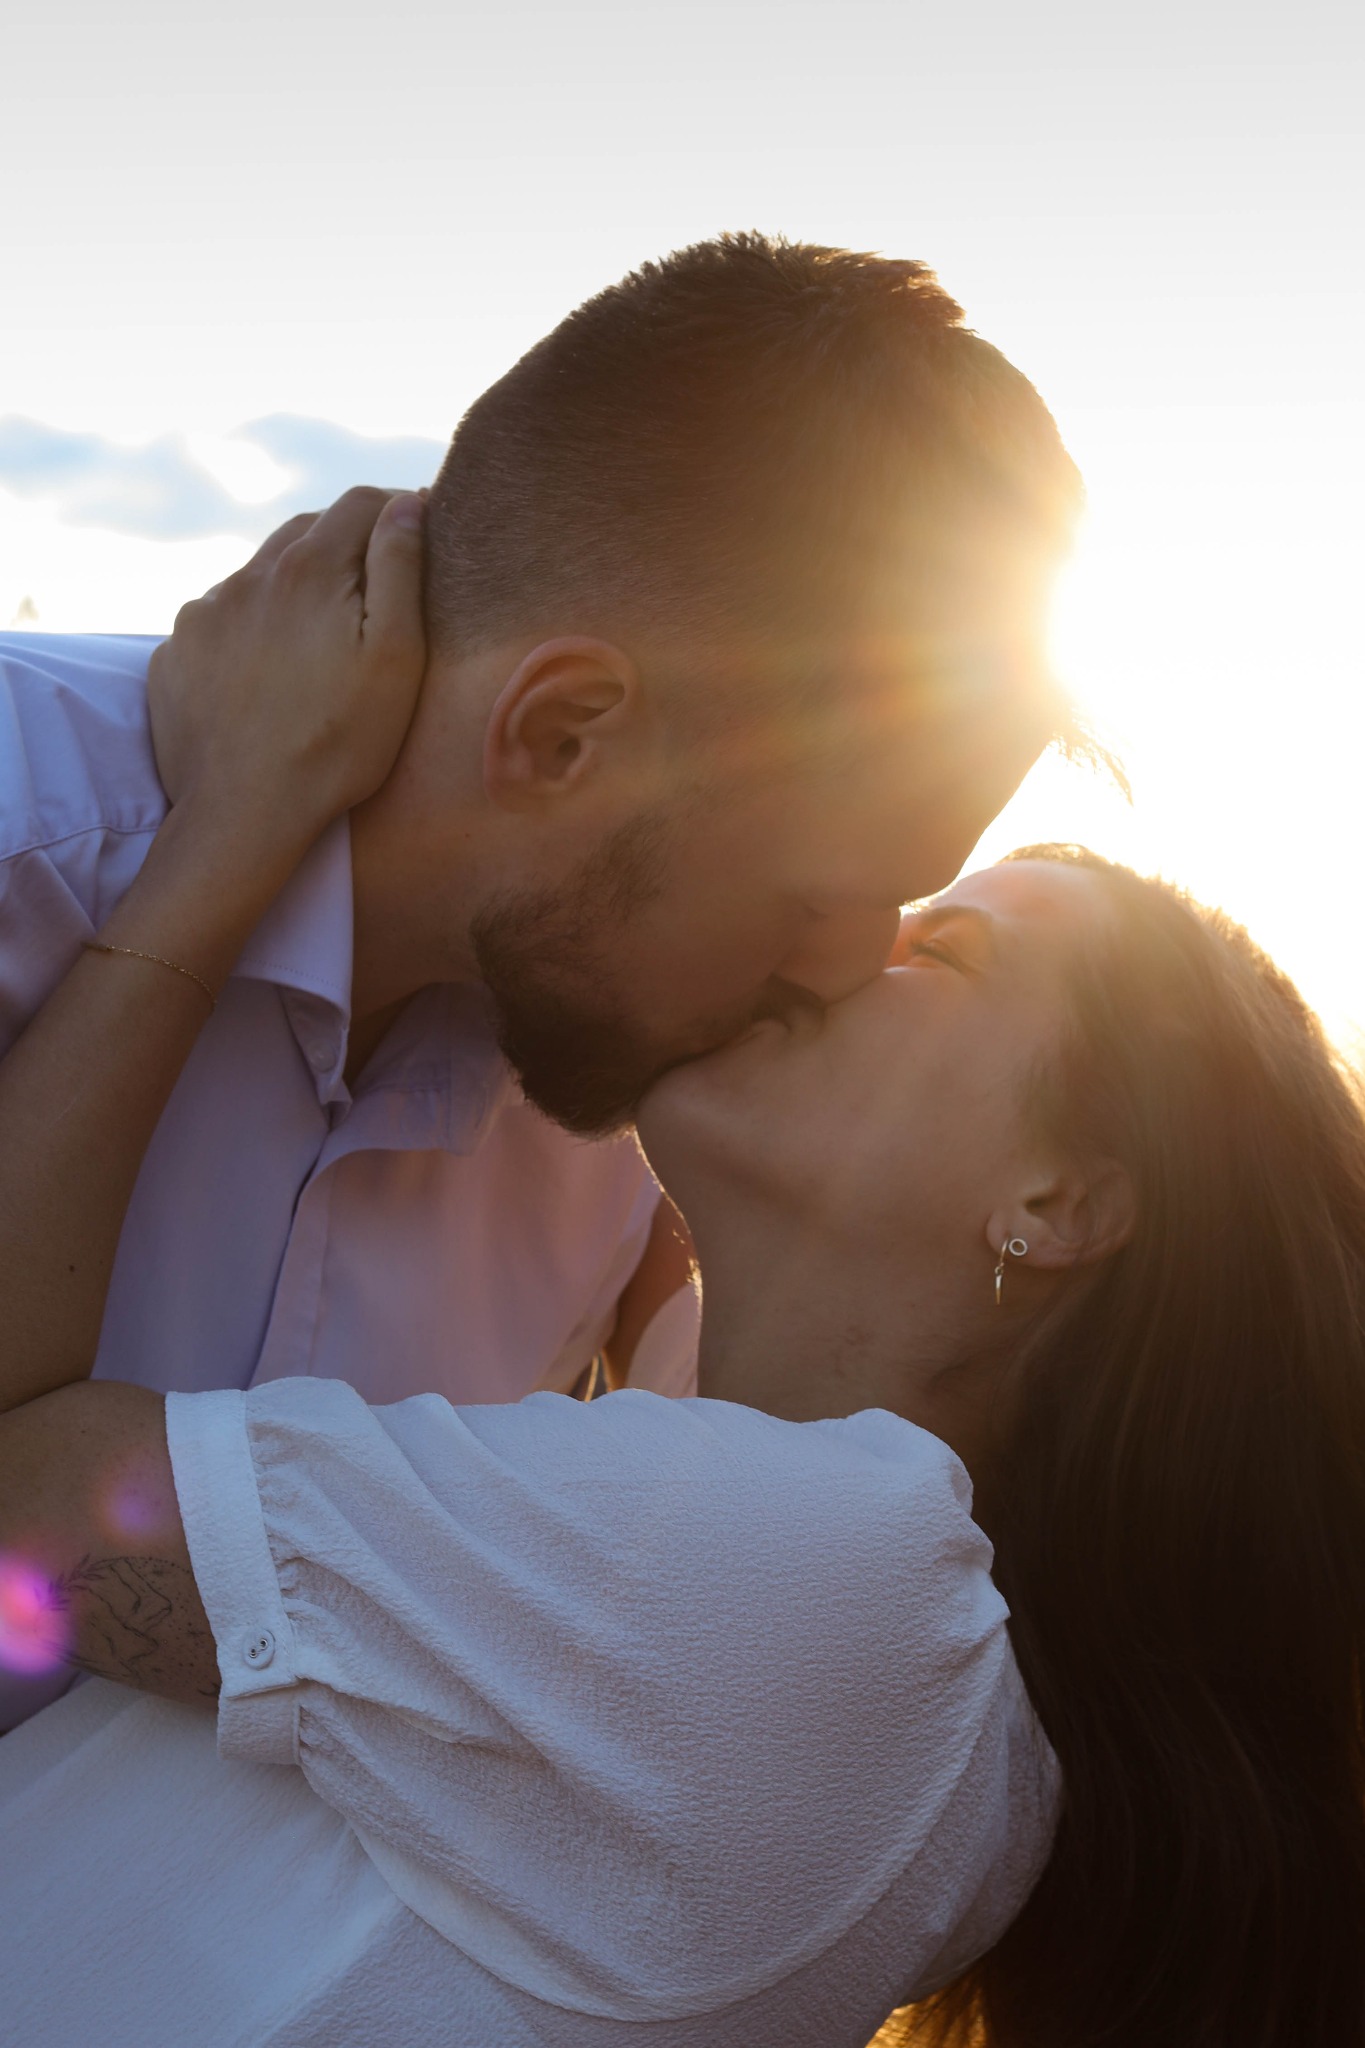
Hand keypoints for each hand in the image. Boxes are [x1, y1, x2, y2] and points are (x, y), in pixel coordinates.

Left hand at [148, 487, 426, 853]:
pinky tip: (269, 674)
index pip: (358, 504)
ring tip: (318, 641)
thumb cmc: (338, 744)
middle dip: (345, 545)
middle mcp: (246, 577)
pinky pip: (220, 621)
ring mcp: (202, 615)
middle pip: (305, 532)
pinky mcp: (174, 655)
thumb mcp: (396, 658)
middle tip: (376, 588)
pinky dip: (250, 630)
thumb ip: (400, 569)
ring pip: (259, 577)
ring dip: (293, 589)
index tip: (419, 535)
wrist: (243, 815)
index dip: (396, 510)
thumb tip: (406, 503)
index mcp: (307, 569)